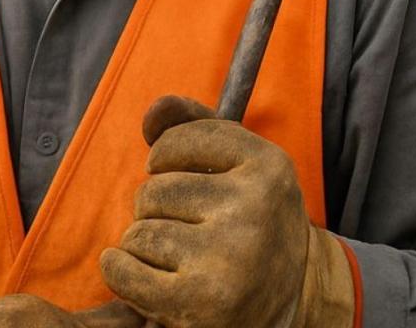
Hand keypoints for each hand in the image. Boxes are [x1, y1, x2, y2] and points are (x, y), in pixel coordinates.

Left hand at [99, 96, 352, 327]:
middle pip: (153, 190)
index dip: (166, 159)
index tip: (184, 176)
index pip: (177, 141)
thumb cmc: (250, 220)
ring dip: (144, 245)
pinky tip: (148, 278)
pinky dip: (121, 272)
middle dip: (156, 209)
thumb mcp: (240, 164)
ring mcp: (229, 259)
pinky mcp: (202, 302)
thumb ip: (194, 125)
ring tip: (179, 258)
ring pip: (139, 232)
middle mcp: (254, 210)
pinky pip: (122, 269)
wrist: (294, 298)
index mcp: (268, 166)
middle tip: (188, 229)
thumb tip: (153, 112)